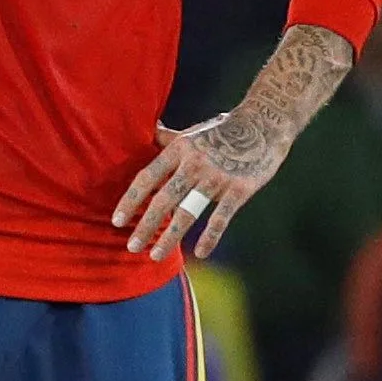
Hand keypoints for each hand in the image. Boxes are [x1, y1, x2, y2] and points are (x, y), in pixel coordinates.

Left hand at [114, 111, 286, 262]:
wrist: (264, 125)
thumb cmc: (222, 130)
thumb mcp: (191, 132)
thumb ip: (167, 138)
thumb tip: (146, 131)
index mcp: (179, 150)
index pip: (147, 178)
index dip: (130, 200)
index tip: (117, 220)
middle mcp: (194, 164)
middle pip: (163, 199)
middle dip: (145, 225)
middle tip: (131, 246)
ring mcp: (217, 178)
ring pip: (187, 213)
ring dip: (170, 237)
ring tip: (155, 255)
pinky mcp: (239, 190)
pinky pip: (220, 219)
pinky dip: (210, 237)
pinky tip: (200, 253)